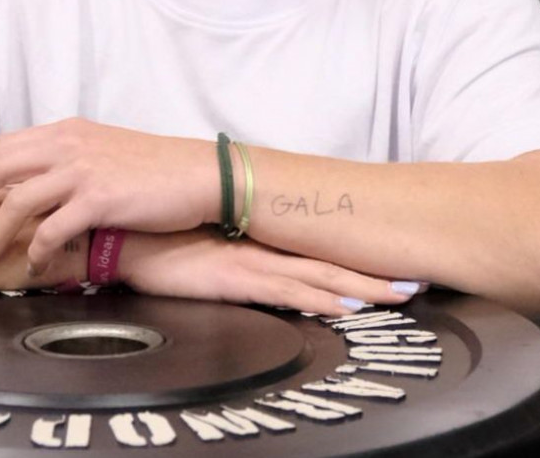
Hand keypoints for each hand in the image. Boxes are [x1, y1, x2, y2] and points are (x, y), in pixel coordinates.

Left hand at [0, 119, 215, 273]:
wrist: (198, 173)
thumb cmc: (154, 166)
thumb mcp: (103, 149)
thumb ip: (67, 158)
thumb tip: (34, 181)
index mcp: (67, 130)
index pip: (4, 144)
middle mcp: (68, 144)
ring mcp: (83, 171)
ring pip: (18, 201)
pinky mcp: (99, 199)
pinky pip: (52, 230)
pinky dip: (35, 251)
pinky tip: (33, 265)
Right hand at [121, 230, 425, 315]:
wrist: (121, 231)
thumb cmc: (154, 234)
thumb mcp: (200, 240)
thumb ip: (227, 247)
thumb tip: (245, 254)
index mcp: (255, 236)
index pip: (315, 245)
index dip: (353, 251)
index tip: (390, 254)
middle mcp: (260, 245)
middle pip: (328, 259)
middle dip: (373, 269)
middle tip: (418, 277)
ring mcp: (250, 261)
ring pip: (319, 275)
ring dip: (362, 285)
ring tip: (401, 293)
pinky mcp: (233, 279)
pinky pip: (287, 291)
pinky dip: (322, 299)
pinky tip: (349, 307)